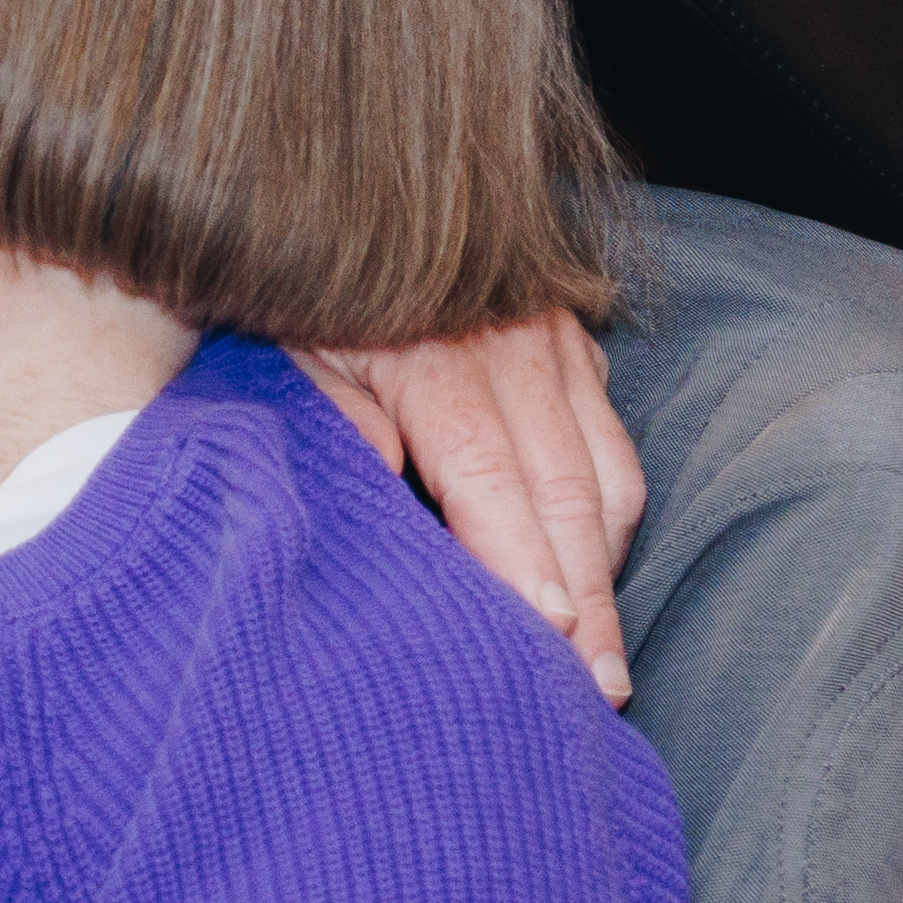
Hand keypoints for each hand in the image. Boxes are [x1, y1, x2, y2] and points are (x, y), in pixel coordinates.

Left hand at [298, 314, 648, 707]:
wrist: (340, 215)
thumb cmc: (297, 304)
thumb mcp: (288, 351)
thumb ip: (331, 418)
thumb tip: (382, 478)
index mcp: (436, 352)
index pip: (489, 471)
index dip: (522, 555)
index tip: (550, 630)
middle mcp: (513, 343)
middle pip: (567, 488)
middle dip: (589, 596)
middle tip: (600, 687)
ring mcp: (555, 341)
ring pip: (608, 471)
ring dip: (608, 564)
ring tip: (603, 652)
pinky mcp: (575, 343)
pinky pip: (613, 443)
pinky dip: (611, 512)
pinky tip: (593, 569)